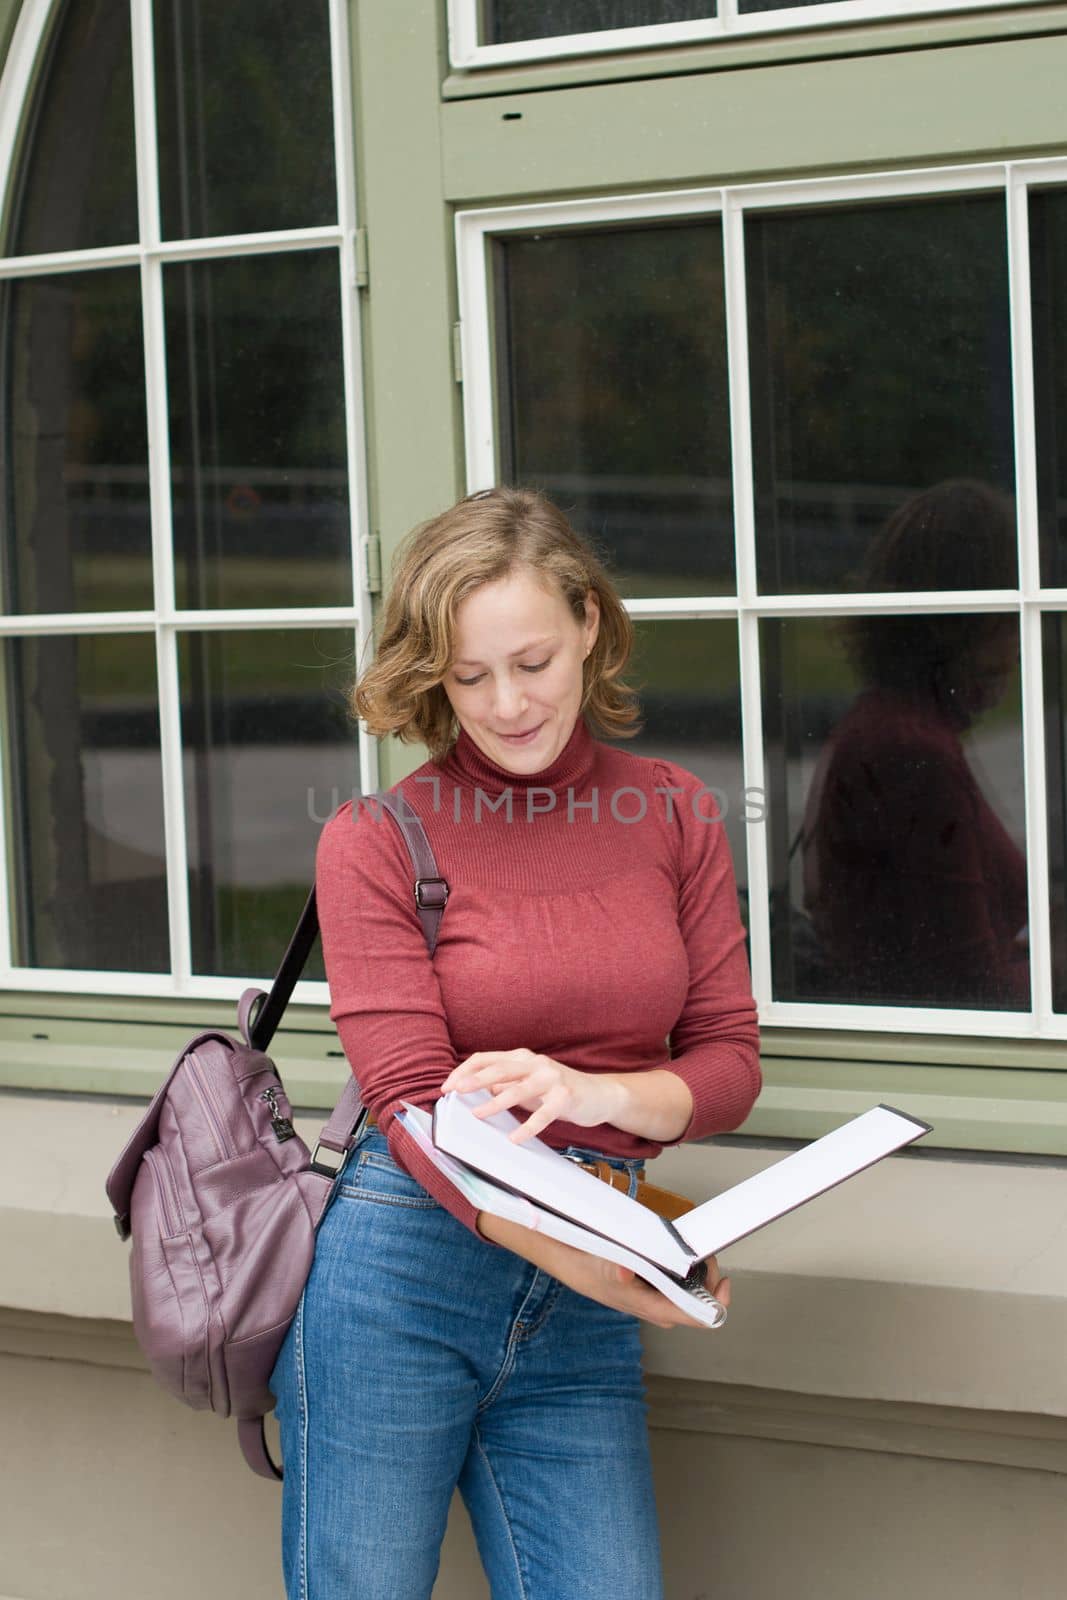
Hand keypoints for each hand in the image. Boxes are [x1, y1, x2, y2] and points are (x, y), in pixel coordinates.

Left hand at [443, 1049, 621, 1142]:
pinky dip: (528, 1126)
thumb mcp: (529, 1084)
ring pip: (518, 1088)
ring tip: (478, 1114)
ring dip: (495, 1102)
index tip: (448, 1086)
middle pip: (499, 1068)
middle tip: (455, 1091)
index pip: (487, 1058)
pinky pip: (544, 1113)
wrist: (600, 1094)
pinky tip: (515, 1138)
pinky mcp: (565, 1096)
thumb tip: (478, 1090)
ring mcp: (552, 1078)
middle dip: (475, 1080)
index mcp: (522, 1058)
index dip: (465, 1070)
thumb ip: (506, 1084)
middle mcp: (535, 1063)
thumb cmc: (558, 1090)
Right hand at [477, 1211, 731, 1329]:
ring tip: (695, 1253)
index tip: (724, 1281)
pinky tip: (672, 1249)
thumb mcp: (594, 1262)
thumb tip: (628, 1274)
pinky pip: (665, 1279)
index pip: (691, 1316)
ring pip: (679, 1290)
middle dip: (705, 1281)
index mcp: (642, 1303)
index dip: (715, 1304)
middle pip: (691, 1303)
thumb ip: (613, 1272)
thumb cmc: (574, 1259)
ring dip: (692, 1274)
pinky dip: (676, 1266)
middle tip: (706, 1256)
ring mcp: (641, 1292)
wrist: (552, 1249)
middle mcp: (646, 1301)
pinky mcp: (635, 1279)